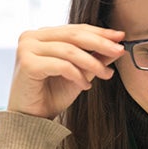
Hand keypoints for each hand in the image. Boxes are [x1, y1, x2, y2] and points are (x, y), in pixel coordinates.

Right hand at [7, 25, 125, 118]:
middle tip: (120, 51)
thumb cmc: (52, 95)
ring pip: (69, 50)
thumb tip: (118, 45)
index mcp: (42, 35)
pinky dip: (77, 75)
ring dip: (92, 63)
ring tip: (106, 75)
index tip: (121, 36)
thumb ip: (95, 58)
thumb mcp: (80, 73)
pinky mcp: (27, 63)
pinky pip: (61, 65)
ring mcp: (26, 49)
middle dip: (100, 43)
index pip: (75, 29)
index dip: (100, 32)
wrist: (32, 119)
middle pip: (74, 35)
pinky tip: (86, 86)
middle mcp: (31, 37)